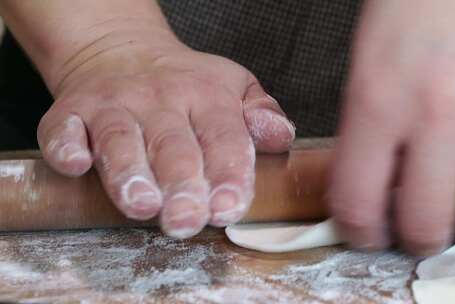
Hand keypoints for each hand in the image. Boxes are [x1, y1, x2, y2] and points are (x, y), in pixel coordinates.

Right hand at [37, 28, 294, 237]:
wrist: (121, 51)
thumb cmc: (186, 82)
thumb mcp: (234, 86)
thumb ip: (262, 112)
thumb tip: (279, 136)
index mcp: (206, 97)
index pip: (224, 138)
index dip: (229, 174)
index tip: (229, 208)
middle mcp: (159, 99)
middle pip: (173, 146)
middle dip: (181, 185)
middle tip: (187, 220)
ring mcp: (112, 104)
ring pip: (120, 140)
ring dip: (130, 173)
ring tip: (143, 205)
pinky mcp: (70, 111)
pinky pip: (64, 129)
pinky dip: (66, 147)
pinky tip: (76, 165)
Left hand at [330, 0, 454, 255]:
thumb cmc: (411, 2)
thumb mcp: (366, 62)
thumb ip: (368, 128)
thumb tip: (374, 182)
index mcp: (379, 101)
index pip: (358, 200)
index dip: (358, 231)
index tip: (364, 233)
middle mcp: (438, 113)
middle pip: (426, 222)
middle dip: (415, 241)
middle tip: (412, 235)